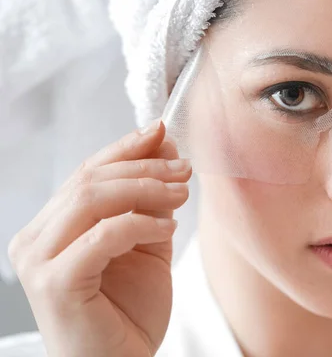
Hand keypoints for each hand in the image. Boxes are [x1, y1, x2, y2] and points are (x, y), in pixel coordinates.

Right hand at [8, 121, 191, 356]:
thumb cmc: (130, 311)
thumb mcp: (147, 244)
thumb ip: (152, 201)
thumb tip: (163, 147)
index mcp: (54, 227)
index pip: (87, 172)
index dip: (125, 147)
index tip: (162, 131)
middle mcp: (36, 239)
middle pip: (89, 180)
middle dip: (143, 166)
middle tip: (184, 167)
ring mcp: (40, 261)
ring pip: (91, 199)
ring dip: (145, 188)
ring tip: (182, 192)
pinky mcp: (54, 283)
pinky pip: (102, 235)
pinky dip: (139, 223)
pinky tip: (168, 228)